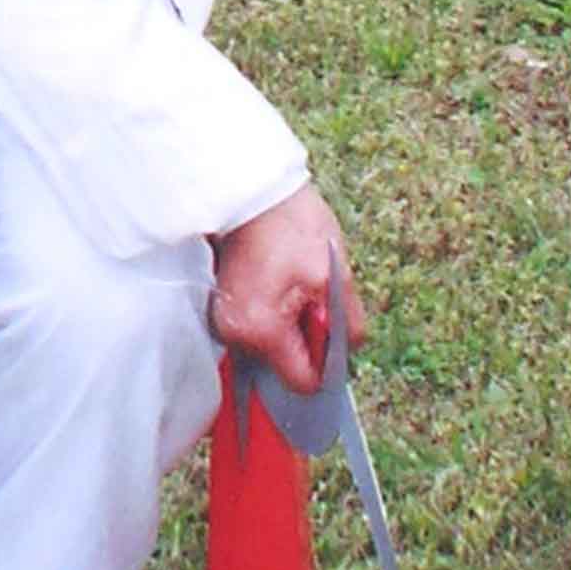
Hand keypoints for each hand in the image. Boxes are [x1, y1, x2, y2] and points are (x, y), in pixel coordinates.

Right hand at [208, 181, 367, 394]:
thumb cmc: (291, 224)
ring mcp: (224, 320)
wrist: (254, 188)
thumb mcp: (334, 274)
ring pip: (273, 344)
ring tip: (291, 280)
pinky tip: (278, 278)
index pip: (303, 382)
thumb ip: (347, 325)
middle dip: (306, 334)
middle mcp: (234, 334)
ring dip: (290, 322)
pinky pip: (259, 326)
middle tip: (309, 291)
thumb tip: (346, 354)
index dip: (325, 359)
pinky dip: (274, 311)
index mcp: (261, 331)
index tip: (328, 323)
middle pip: (285, 363)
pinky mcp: (223, 306)